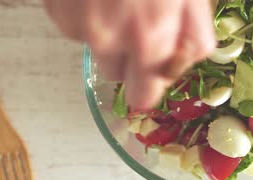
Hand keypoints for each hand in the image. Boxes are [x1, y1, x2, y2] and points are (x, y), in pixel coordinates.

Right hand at [43, 0, 215, 108]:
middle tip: (137, 22)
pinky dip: (84, 15)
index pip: (143, 97)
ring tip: (116, 0)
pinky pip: (74, 27)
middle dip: (127, 58)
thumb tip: (189, 62)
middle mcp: (109, 39)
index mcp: (150, 36)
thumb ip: (196, 34)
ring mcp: (77, 25)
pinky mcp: (57, 12)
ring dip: (105, 34)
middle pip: (116, 76)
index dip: (149, 85)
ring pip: (95, 49)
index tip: (152, 71)